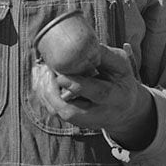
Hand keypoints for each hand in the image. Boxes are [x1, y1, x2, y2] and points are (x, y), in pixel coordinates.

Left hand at [30, 43, 157, 151]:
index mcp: (116, 98)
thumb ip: (104, 55)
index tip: (61, 75)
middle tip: (45, 70)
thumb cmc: (120, 81)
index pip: (97, 93)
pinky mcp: (73, 121)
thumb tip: (83, 44)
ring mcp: (85, 121)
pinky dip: (44, 93)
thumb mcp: (121, 65)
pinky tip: (41, 77)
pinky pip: (54, 110)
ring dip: (46, 91)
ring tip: (42, 70)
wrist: (124, 109)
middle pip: (72, 112)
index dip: (78, 85)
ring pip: (59, 112)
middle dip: (54, 93)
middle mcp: (99, 115)